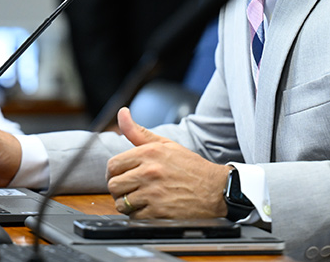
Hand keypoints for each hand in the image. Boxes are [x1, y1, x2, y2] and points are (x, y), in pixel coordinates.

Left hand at [105, 107, 229, 218]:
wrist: (216, 190)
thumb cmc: (191, 167)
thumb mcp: (166, 144)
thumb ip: (138, 131)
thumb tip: (122, 113)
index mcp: (150, 153)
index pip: (113, 165)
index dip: (114, 173)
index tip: (120, 177)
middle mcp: (150, 171)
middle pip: (114, 185)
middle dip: (119, 190)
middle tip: (130, 190)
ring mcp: (154, 193)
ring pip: (121, 203)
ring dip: (128, 204)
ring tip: (140, 200)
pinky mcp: (159, 212)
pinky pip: (134, 217)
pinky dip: (139, 216)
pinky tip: (150, 209)